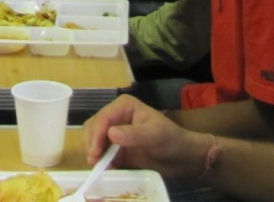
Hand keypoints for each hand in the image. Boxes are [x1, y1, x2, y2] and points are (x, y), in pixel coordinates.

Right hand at [83, 94, 210, 176]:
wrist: (182, 158)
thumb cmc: (172, 140)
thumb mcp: (155, 135)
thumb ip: (134, 134)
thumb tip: (110, 134)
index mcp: (124, 106)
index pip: (103, 117)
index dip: (96, 134)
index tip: (95, 152)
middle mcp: (116, 116)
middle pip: (94, 126)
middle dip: (91, 142)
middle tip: (94, 161)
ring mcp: (115, 132)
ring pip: (94, 139)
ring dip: (93, 151)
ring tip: (98, 165)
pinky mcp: (117, 148)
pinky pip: (102, 152)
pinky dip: (100, 159)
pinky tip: (106, 168)